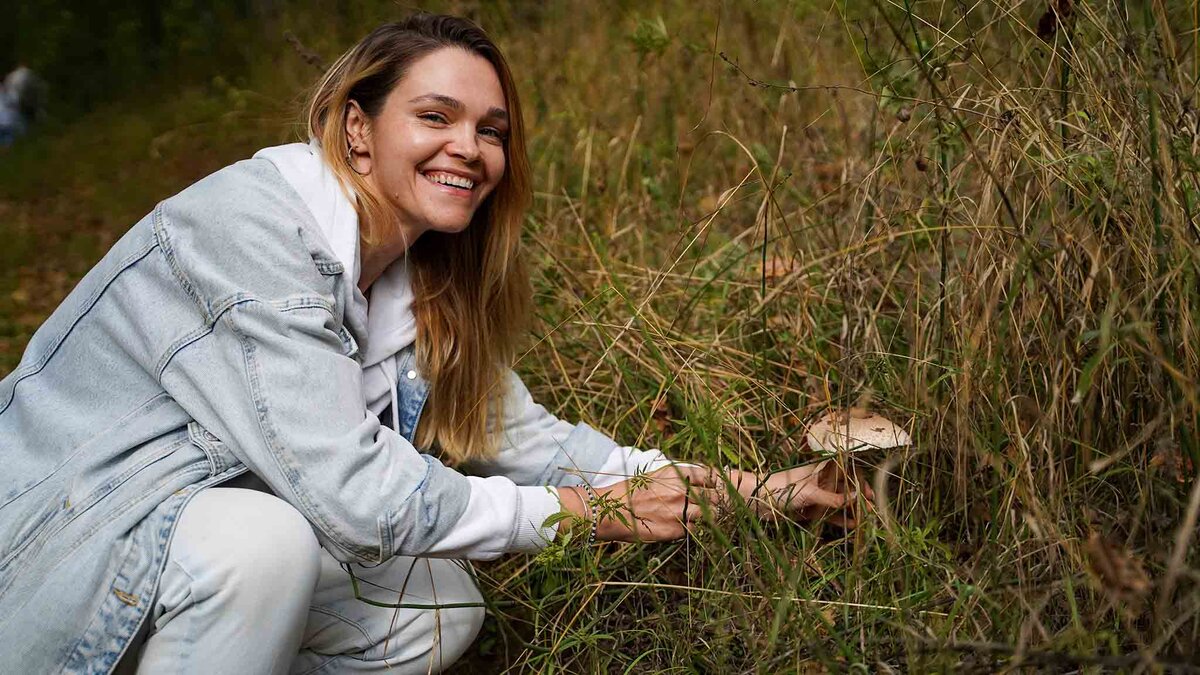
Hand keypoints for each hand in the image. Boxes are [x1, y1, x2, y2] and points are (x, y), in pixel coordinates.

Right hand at [558, 465, 722, 542]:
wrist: (610, 511)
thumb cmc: (629, 492)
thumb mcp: (653, 476)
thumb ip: (675, 478)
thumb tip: (695, 482)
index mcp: (676, 474)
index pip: (710, 475)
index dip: (718, 482)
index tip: (721, 487)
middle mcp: (681, 490)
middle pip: (715, 496)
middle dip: (720, 501)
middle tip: (724, 506)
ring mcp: (680, 511)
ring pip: (710, 515)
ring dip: (713, 518)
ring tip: (715, 521)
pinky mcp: (676, 530)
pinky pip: (696, 531)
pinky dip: (699, 531)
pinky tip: (700, 532)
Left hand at [725, 460, 872, 527]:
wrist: (755, 500)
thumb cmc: (781, 488)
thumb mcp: (810, 493)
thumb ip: (833, 498)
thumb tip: (857, 497)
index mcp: (820, 469)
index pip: (845, 472)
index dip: (859, 482)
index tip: (870, 494)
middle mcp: (819, 481)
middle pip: (843, 489)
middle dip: (857, 499)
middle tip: (871, 510)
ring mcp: (814, 496)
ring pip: (837, 503)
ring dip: (850, 510)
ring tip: (864, 520)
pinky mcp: (808, 509)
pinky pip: (827, 514)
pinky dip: (838, 519)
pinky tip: (850, 525)